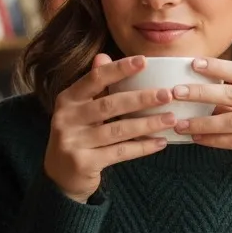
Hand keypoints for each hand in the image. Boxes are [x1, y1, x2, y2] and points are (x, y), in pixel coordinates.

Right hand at [44, 54, 175, 203]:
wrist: (60, 176)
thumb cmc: (78, 135)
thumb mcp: (80, 109)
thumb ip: (93, 85)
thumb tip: (103, 55)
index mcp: (67, 99)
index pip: (95, 78)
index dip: (119, 69)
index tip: (144, 61)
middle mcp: (66, 118)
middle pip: (109, 105)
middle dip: (141, 98)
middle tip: (167, 94)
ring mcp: (73, 142)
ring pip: (118, 130)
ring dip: (147, 124)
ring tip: (170, 119)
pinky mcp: (84, 163)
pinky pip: (120, 152)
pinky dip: (142, 147)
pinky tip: (160, 142)